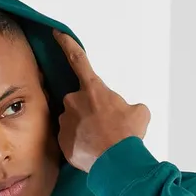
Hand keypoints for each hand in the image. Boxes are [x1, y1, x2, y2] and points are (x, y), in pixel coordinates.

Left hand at [52, 29, 150, 173]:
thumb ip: (127, 106)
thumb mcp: (139, 112)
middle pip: (77, 102)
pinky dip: (77, 145)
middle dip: (86, 111)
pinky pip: (68, 140)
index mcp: (93, 88)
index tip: (56, 34)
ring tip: (97, 142)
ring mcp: (65, 122)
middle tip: (101, 127)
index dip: (66, 44)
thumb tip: (127, 112)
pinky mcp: (62, 142)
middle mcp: (74, 102)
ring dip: (81, 129)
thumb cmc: (128, 134)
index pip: (77, 59)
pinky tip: (90, 152)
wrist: (117, 162)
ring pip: (71, 122)